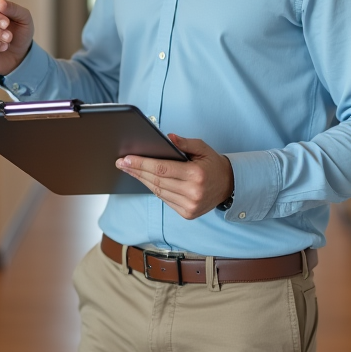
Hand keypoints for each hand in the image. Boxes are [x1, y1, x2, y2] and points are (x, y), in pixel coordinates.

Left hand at [117, 134, 233, 219]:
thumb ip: (185, 142)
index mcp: (196, 174)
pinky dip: (154, 189)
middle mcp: (193, 192)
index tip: (127, 159)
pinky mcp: (188, 214)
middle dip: (137, 171)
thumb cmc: (213, 164)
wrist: (229, 186)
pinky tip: (146, 180)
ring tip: (130, 170)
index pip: (162, 168)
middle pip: (157, 180)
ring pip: (159, 192)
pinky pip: (165, 200)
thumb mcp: (203, 148)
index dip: (142, 164)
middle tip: (121, 163)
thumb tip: (167, 137)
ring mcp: (190, 205)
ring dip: (142, 180)